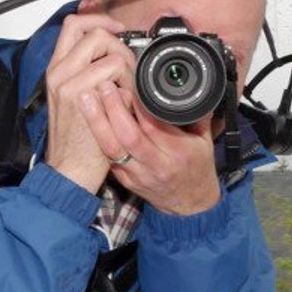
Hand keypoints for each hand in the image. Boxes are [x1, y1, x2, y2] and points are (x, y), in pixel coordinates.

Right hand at [43, 13, 134, 192]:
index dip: (100, 20)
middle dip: (119, 45)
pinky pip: (115, 77)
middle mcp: (60, 72)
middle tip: (127, 66)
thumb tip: (113, 53)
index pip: (74, 24)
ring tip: (127, 89)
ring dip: (127, 69)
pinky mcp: (83, 98)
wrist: (70, 167)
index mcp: (57, 68)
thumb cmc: (77, 137)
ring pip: (110, 54)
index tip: (117, 29)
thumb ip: (87, 72)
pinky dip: (127, 88)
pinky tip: (125, 104)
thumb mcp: (74, 97)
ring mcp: (70, 84)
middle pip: (95, 33)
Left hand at [86, 82, 220, 215]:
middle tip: (104, 86)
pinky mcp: (126, 181)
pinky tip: (89, 120)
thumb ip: (198, 115)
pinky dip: (97, 137)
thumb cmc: (197, 169)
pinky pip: (108, 158)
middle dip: (113, 109)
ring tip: (87, 99)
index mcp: (178, 153)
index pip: (154, 127)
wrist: (190, 206)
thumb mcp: (204, 141)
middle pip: (128, 136)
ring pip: (112, 149)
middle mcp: (156, 165)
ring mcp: (138, 175)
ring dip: (97, 122)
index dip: (138, 105)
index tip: (130, 85)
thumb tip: (196, 87)